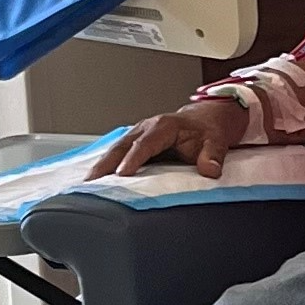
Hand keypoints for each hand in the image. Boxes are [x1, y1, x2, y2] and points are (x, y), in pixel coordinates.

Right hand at [85, 96, 240, 184]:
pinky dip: (105, 164)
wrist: (204, 121)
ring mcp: (138, 134)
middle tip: (93, 181)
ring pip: (115, 149)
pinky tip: (96, 179)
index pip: (145, 144)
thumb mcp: (216, 141)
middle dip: (106, 162)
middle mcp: (146, 128)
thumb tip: (210, 170)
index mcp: (164, 126)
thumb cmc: (206, 132)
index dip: (133, 158)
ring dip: (101, 164)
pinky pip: (117, 153)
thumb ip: (213, 156)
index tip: (122, 173)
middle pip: (122, 145)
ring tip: (88, 183)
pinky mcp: (134, 143)